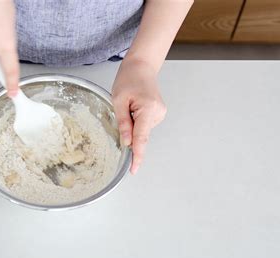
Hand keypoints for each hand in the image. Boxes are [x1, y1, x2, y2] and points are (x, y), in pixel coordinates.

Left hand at [112, 59, 166, 174]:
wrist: (141, 66)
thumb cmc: (129, 79)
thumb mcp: (119, 100)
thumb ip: (123, 122)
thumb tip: (127, 142)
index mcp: (148, 109)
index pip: (141, 139)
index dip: (137, 156)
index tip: (134, 169)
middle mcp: (158, 113)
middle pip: (140, 134)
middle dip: (129, 132)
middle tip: (123, 110)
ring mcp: (160, 114)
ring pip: (141, 130)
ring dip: (132, 125)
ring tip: (129, 105)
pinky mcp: (158, 114)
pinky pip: (144, 125)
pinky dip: (136, 121)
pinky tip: (134, 107)